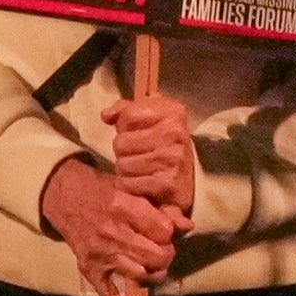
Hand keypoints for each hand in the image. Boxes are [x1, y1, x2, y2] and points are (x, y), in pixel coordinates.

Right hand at [39, 157, 181, 290]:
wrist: (63, 196)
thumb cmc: (100, 189)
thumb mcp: (129, 188)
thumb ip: (159, 207)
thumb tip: (188, 226)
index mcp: (122, 206)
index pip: (163, 230)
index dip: (168, 231)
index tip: (163, 228)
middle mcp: (112, 232)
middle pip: (156, 256)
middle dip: (165, 253)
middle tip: (161, 248)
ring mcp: (101, 254)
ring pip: (142, 275)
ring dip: (153, 272)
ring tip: (152, 264)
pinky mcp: (91, 269)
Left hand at [97, 86, 197, 211]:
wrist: (189, 182)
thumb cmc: (164, 144)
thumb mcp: (151, 117)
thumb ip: (126, 109)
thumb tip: (106, 115)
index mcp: (172, 111)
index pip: (127, 115)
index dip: (124, 126)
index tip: (137, 132)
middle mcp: (175, 133)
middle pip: (121, 142)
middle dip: (124, 151)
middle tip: (139, 155)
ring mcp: (173, 159)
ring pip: (122, 165)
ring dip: (126, 170)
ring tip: (141, 169)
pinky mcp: (168, 184)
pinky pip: (129, 184)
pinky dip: (130, 186)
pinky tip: (143, 184)